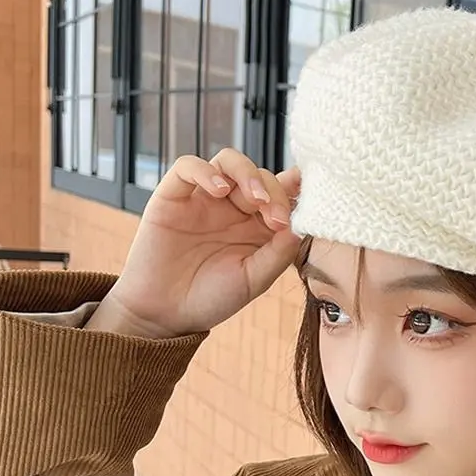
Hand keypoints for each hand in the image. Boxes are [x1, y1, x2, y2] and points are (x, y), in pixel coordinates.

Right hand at [92, 148, 301, 337]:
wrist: (166, 314)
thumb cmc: (212, 298)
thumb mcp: (254, 280)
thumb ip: (279, 253)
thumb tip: (301, 226)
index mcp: (257, 226)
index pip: (281, 194)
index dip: (295, 191)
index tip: (308, 200)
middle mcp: (234, 208)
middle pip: (260, 176)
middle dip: (273, 192)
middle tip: (276, 218)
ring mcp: (204, 199)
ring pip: (229, 161)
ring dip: (247, 173)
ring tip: (255, 199)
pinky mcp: (174, 196)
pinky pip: (188, 167)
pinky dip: (205, 171)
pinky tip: (219, 190)